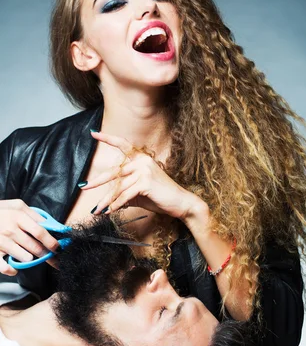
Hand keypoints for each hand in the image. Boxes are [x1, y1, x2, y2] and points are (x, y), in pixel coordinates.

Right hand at [0, 200, 58, 275]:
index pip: (40, 232)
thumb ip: (33, 214)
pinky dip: (12, 270)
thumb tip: (51, 225)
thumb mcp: (16, 205)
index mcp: (18, 216)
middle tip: (50, 257)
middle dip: (46, 255)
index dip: (52, 242)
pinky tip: (14, 267)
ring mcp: (1, 242)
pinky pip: (5, 268)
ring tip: (28, 256)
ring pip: (25, 257)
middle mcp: (10, 229)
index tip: (58, 248)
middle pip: (35, 247)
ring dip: (30, 259)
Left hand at [82, 131, 203, 221]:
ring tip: (97, 209)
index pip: (123, 145)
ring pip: (119, 187)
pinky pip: (126, 195)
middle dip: (98, 181)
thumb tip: (108, 202)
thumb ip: (126, 192)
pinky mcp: (145, 182)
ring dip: (106, 201)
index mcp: (141, 159)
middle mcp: (142, 161)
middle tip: (83, 187)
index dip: (108, 139)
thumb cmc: (160, 198)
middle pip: (115, 172)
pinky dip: (116, 205)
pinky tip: (110, 211)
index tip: (94, 134)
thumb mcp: (140, 193)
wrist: (180, 204)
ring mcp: (144, 171)